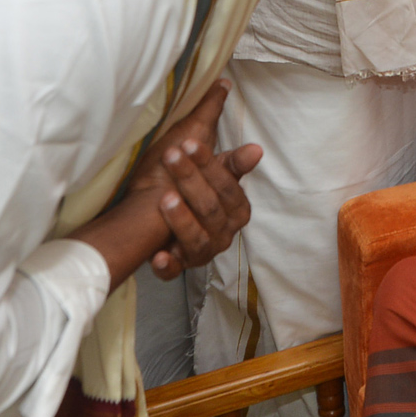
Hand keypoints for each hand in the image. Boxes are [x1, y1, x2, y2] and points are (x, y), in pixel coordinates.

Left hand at [150, 140, 258, 278]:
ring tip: (164, 198)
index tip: (189, 144)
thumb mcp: (213, 172)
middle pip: (210, 209)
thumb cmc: (190, 189)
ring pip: (196, 239)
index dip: (208, 165)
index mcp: (238, 210)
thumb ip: (233, 161)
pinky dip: (167, 266)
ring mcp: (202, 252)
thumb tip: (257, 149)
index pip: (228, 187)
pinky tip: (158, 255)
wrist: (160, 219)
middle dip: (190, 180)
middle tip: (171, 156)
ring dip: (181, 220)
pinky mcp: (179, 267)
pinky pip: (174, 272)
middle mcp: (224, 234)